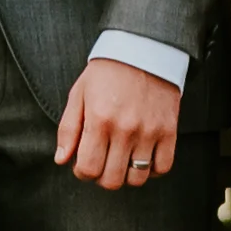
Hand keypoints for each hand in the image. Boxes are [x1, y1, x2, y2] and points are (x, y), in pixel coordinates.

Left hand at [54, 57, 182, 192]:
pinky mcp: (169, 131)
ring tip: (122, 159)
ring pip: (137, 179)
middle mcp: (125, 129)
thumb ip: (68, 129)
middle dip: (101, 177)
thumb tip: (61, 160)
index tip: (84, 162)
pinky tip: (142, 157)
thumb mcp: (79, 94)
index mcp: (99, 120)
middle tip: (102, 161)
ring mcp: (150, 132)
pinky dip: (152, 170)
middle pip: (112, 180)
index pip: (88, 169)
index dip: (82, 172)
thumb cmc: (106, 73)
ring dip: (126, 175)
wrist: (143, 50)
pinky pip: (163, 167)